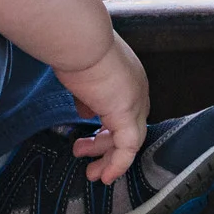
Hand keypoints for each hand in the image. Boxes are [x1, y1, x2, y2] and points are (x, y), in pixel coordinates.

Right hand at [55, 35, 149, 183]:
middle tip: (84, 153)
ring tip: (90, 172)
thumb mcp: (82, 74)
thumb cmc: (75, 46)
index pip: (123, 109)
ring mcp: (135, 102)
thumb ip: (87, 94)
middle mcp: (137, 90)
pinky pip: (128, 148)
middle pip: (128, 126)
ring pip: (129, 140)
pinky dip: (118, 164)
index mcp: (128, 77)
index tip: (87, 133)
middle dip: (105, 145)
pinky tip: (106, 176)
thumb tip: (86, 110)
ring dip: (108, 158)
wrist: (81, 38)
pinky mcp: (127, 114)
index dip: (106, 125)